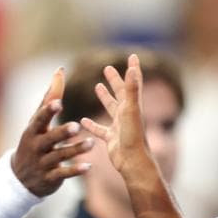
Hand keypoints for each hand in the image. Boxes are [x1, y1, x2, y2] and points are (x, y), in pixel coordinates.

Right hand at [10, 68, 93, 196]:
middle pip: (49, 139)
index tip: (58, 103)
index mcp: (33, 130)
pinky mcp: (50, 178)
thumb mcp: (37, 121)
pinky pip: (63, 174)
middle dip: (62, 133)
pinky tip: (89, 166)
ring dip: (75, 150)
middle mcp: (36, 146)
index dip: (48, 111)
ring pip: (59, 156)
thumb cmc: (33, 141)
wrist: (20, 178)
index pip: (40, 119)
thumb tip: (60, 70)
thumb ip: (50, 97)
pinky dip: (75, 170)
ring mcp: (42, 163)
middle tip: (76, 126)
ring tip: (91, 143)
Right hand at [84, 53, 151, 175]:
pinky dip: (92, 124)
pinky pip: (100, 129)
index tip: (132, 55)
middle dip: (115, 80)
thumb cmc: (133, 136)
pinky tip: (83, 121)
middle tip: (108, 68)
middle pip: (121, 93)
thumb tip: (132, 68)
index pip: (133, 82)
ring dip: (105, 97)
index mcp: (132, 105)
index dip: (133, 68)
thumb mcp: (131, 110)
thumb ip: (131, 89)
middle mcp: (127, 114)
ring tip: (97, 86)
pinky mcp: (112, 139)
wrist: (133, 162)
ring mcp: (119, 127)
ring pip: (111, 108)